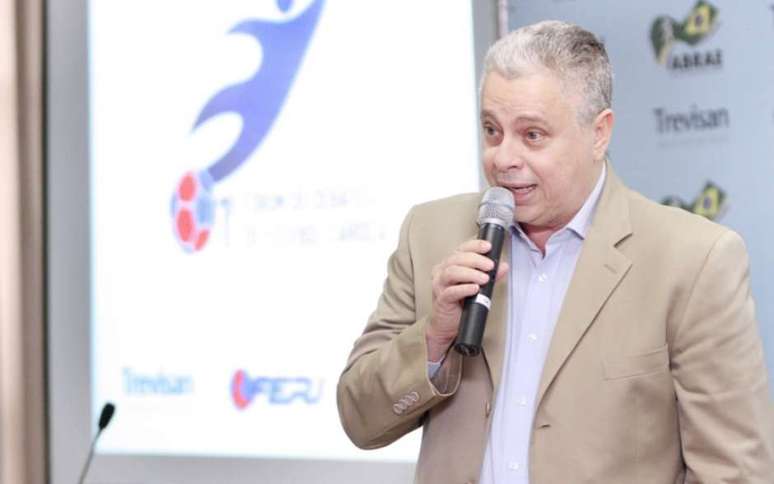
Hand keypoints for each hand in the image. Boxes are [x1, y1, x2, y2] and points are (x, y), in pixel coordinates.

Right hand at [426, 239, 508, 360]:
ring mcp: (439, 285)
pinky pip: (451, 292)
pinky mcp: (441, 299)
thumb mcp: (477, 285)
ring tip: (484, 278)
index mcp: (449, 264)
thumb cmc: (460, 302)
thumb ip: (490, 275)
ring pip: (452, 273)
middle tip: (490, 266)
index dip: (474, 246)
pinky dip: (464, 288)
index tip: (488, 247)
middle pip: (456, 259)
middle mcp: (441, 272)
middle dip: (476, 260)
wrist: (447, 324)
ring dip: (471, 273)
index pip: (461, 249)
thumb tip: (503, 266)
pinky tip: (474, 289)